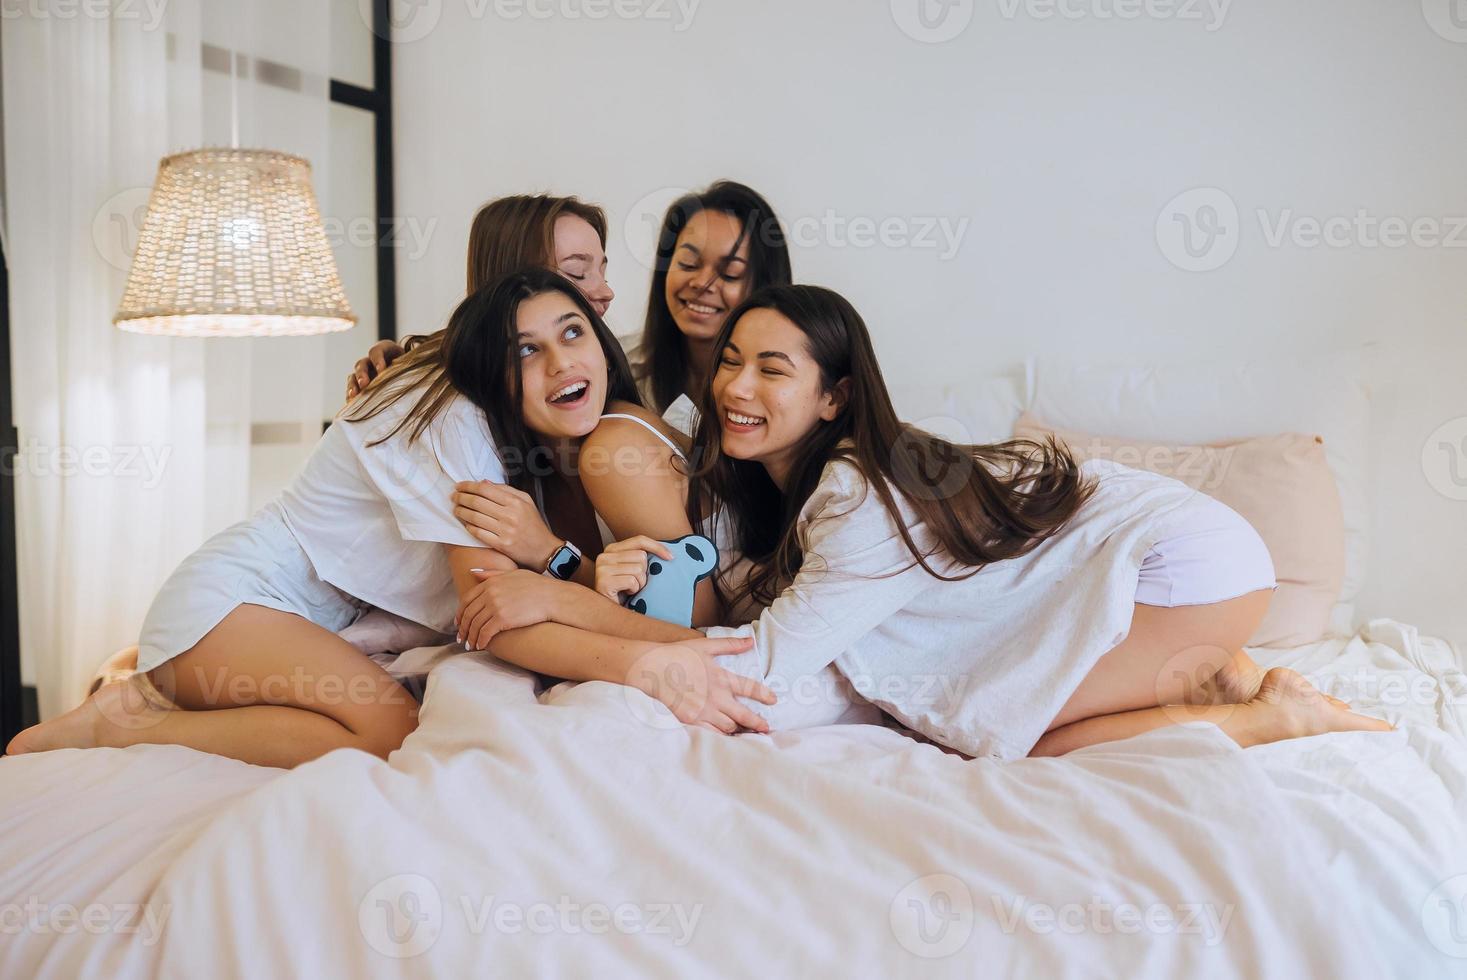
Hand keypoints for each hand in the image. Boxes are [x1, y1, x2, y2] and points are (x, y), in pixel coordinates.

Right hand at [345, 339, 405, 400]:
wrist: (408, 371)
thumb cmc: (411, 365)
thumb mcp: (411, 363)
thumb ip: (408, 368)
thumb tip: (412, 380)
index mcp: (384, 350)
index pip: (376, 351)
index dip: (378, 360)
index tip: (381, 370)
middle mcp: (371, 360)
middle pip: (362, 364)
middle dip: (362, 374)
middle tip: (365, 384)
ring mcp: (364, 372)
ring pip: (354, 376)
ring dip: (353, 385)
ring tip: (354, 395)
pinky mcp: (360, 384)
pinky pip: (352, 388)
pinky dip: (351, 395)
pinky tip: (352, 403)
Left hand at [452, 480, 561, 570]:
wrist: (543, 549)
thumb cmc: (533, 523)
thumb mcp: (526, 501)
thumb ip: (506, 490)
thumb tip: (483, 482)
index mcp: (515, 502)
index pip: (485, 489)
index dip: (468, 486)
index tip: (459, 486)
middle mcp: (509, 515)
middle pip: (477, 502)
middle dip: (461, 497)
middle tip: (453, 496)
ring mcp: (505, 531)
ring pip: (474, 517)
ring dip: (461, 512)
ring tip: (456, 509)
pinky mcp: (501, 544)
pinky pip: (478, 533)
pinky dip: (468, 527)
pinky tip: (465, 523)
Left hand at [456, 569, 564, 649]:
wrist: (552, 597)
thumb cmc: (536, 586)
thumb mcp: (512, 574)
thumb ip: (491, 573)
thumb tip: (472, 572)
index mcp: (490, 582)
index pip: (467, 599)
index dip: (460, 613)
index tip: (459, 623)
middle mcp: (490, 593)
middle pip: (468, 614)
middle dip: (463, 628)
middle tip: (461, 638)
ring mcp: (495, 606)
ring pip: (475, 625)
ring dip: (470, 637)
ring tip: (470, 645)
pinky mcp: (502, 619)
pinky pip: (485, 633)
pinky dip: (481, 641)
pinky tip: (481, 646)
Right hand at [595, 536, 674, 602]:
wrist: (608, 612)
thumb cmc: (624, 590)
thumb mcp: (632, 569)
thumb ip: (641, 557)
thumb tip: (669, 553)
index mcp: (611, 549)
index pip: (639, 540)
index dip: (657, 547)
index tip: (671, 557)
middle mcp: (604, 556)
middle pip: (641, 556)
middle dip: (644, 572)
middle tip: (634, 582)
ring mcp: (602, 568)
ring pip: (638, 569)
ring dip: (639, 583)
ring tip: (630, 589)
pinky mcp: (603, 582)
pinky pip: (632, 581)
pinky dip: (634, 590)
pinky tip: (626, 593)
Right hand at [627, 636, 776, 733]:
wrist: (652, 668)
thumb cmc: (678, 654)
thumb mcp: (706, 646)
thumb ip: (730, 645)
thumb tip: (751, 640)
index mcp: (722, 677)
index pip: (750, 688)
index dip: (764, 695)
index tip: (773, 700)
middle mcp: (716, 696)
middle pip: (744, 715)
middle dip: (757, 723)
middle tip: (766, 727)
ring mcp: (704, 711)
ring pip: (729, 727)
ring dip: (739, 730)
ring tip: (746, 733)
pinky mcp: (691, 720)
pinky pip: (712, 734)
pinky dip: (721, 736)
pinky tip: (726, 737)